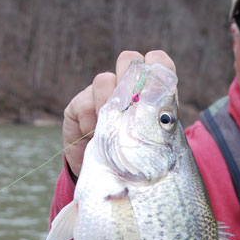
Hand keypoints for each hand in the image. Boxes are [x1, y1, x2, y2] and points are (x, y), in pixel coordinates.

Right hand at [63, 49, 175, 175]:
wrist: (108, 179)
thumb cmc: (138, 159)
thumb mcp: (154, 145)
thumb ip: (157, 127)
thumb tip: (161, 119)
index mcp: (150, 94)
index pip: (158, 63)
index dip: (158, 65)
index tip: (156, 80)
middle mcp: (125, 88)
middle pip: (128, 60)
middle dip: (130, 77)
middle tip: (131, 103)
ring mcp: (100, 94)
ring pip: (103, 80)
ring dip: (108, 108)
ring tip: (112, 133)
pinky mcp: (79, 105)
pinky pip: (83, 105)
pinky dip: (90, 125)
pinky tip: (94, 139)